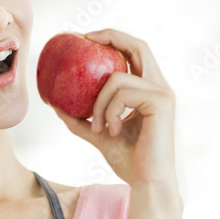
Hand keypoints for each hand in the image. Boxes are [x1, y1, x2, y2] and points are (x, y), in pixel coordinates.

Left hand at [51, 28, 178, 188]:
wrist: (146, 182)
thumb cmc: (128, 160)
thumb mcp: (98, 133)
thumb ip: (80, 118)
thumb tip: (56, 104)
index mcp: (149, 89)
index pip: (136, 52)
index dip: (114, 38)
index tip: (87, 38)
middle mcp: (160, 86)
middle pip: (139, 45)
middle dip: (111, 36)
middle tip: (84, 38)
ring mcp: (163, 92)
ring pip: (117, 78)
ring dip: (98, 103)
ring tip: (99, 127)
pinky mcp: (161, 102)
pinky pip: (121, 94)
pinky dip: (108, 111)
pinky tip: (111, 130)